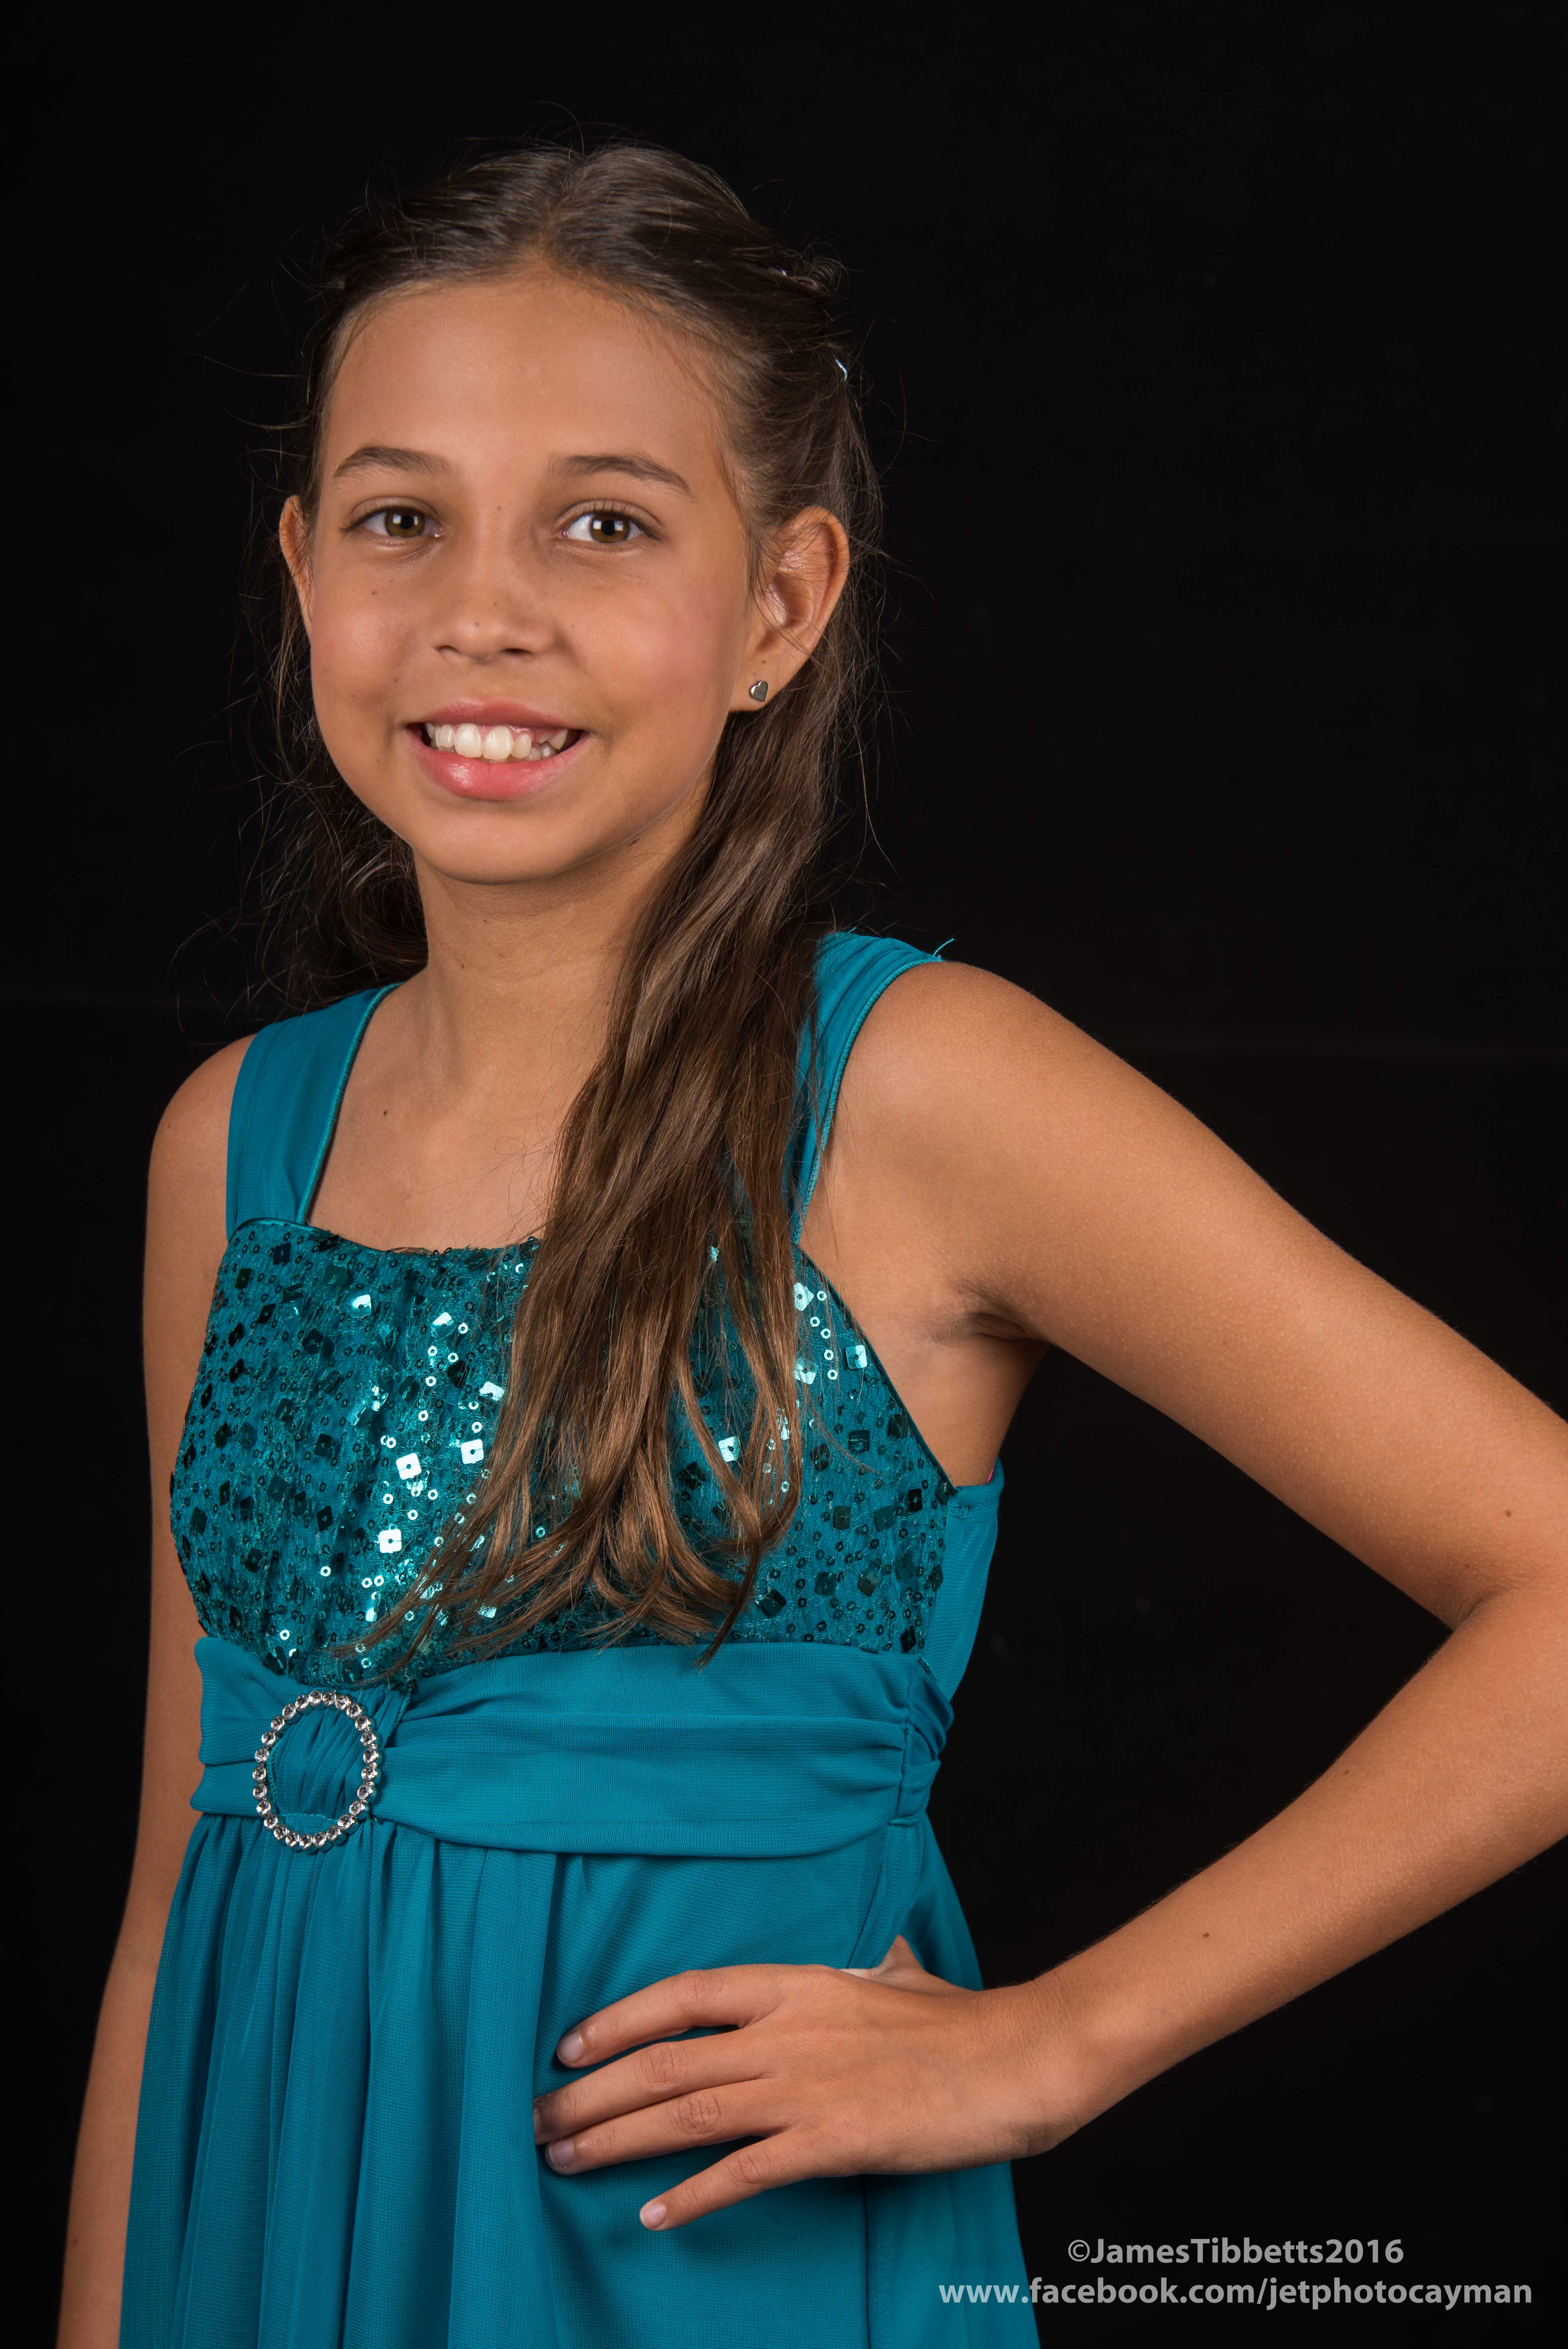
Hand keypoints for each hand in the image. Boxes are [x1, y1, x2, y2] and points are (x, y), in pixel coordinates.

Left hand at [531, 1936, 1072, 2229]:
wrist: (1014, 2059)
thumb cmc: (961, 2022)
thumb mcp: (905, 1980)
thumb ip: (879, 1971)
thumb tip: (885, 1957)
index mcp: (796, 1986)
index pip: (683, 1994)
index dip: (618, 2019)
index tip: (569, 2045)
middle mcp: (785, 2031)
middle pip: (664, 2059)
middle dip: (590, 2092)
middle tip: (535, 2119)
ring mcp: (805, 2085)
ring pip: (685, 2112)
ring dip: (615, 2139)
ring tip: (561, 2159)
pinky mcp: (831, 2139)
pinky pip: (745, 2171)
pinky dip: (693, 2196)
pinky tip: (654, 2217)